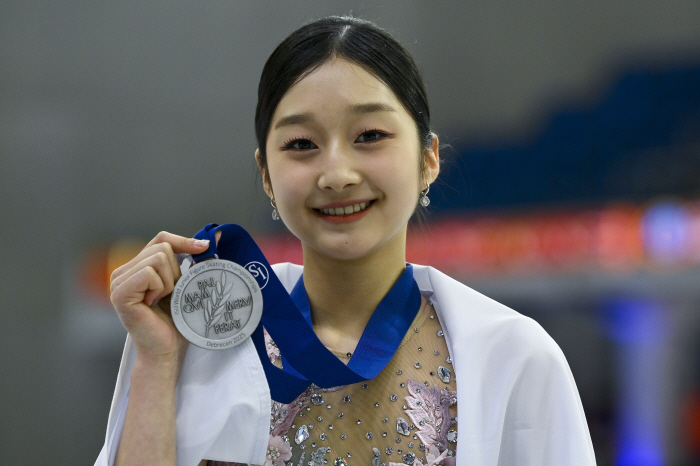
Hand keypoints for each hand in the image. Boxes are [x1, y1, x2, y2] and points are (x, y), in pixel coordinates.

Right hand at [110, 231, 209, 362]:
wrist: (167, 350)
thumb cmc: (177, 322)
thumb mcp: (187, 285)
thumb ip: (194, 261)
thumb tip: (214, 234)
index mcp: (137, 267)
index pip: (161, 239)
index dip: (183, 240)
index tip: (204, 247)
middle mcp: (123, 271)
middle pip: (162, 247)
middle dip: (176, 271)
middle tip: (170, 295)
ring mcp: (118, 281)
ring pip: (158, 258)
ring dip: (169, 282)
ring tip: (162, 301)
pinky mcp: (120, 292)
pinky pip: (149, 273)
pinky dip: (160, 288)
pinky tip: (153, 304)